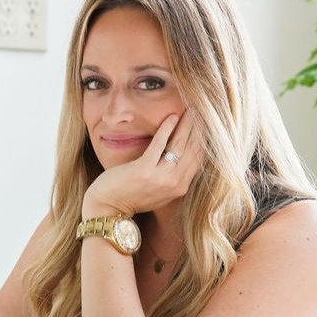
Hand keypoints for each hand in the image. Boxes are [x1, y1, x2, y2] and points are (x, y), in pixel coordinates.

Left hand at [82, 110, 203, 217]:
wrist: (108, 208)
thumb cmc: (132, 196)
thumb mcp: (160, 190)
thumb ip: (174, 176)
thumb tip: (184, 154)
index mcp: (181, 187)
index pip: (200, 157)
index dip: (205, 137)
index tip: (207, 121)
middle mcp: (174, 183)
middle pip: (194, 148)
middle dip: (200, 126)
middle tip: (202, 108)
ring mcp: (160, 177)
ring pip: (180, 144)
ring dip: (187, 124)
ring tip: (191, 108)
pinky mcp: (143, 170)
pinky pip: (159, 144)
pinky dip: (167, 128)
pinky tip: (171, 116)